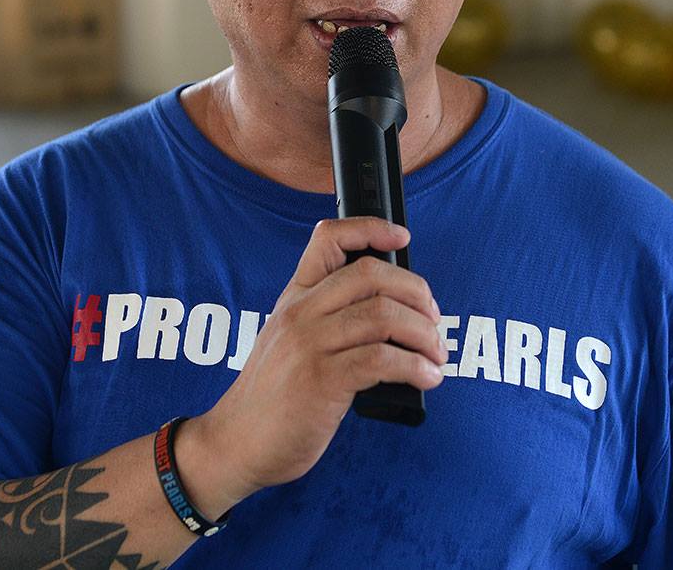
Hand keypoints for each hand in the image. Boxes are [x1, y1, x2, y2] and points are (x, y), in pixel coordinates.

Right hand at [190, 217, 445, 503]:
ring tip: (436, 357)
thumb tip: (394, 314)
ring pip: (384, 315)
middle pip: (371, 274)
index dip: (370, 228)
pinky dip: (416, 367)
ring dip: (424, 335)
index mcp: (295, 297)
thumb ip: (328, 319)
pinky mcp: (320, 381)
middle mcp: (300, 313)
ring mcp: (308, 345)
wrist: (236, 443)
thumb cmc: (274, 397)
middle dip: (417, 293)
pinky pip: (382, 360)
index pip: (329, 239)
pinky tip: (426, 378)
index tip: (402, 238)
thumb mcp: (290, 341)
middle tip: (433, 320)